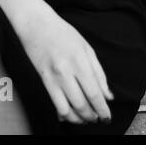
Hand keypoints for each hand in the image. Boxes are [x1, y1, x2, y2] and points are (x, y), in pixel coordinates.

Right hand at [12, 7, 114, 124]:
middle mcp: (67, 71)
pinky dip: (65, 114)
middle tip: (98, 119)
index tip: (107, 117)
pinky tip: (71, 115)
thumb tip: (108, 95)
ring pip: (68, 108)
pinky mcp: (44, 81)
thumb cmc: (63, 33)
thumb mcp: (87, 48)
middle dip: (93, 116)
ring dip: (79, 119)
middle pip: (82, 103)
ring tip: (86, 119)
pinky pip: (56, 104)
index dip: (102, 109)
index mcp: (81, 61)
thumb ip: (99, 73)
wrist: (37, 25)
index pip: (95, 93)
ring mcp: (54, 77)